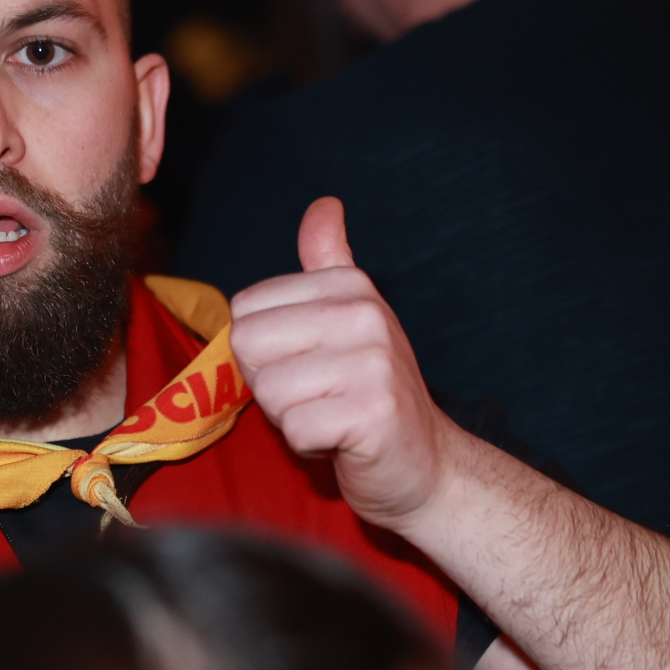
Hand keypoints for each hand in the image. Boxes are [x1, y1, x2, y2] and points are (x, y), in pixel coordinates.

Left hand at [229, 197, 456, 530]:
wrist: (424, 463)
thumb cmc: (369, 394)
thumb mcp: (350, 318)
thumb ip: (327, 263)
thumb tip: (324, 205)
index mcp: (350, 286)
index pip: (246, 310)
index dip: (265, 351)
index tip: (309, 365)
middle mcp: (365, 314)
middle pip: (249, 346)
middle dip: (271, 384)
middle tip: (317, 395)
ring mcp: (372, 363)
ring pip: (269, 392)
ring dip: (291, 417)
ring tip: (332, 415)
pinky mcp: (371, 414)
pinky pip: (295, 429)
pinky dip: (309, 445)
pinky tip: (342, 439)